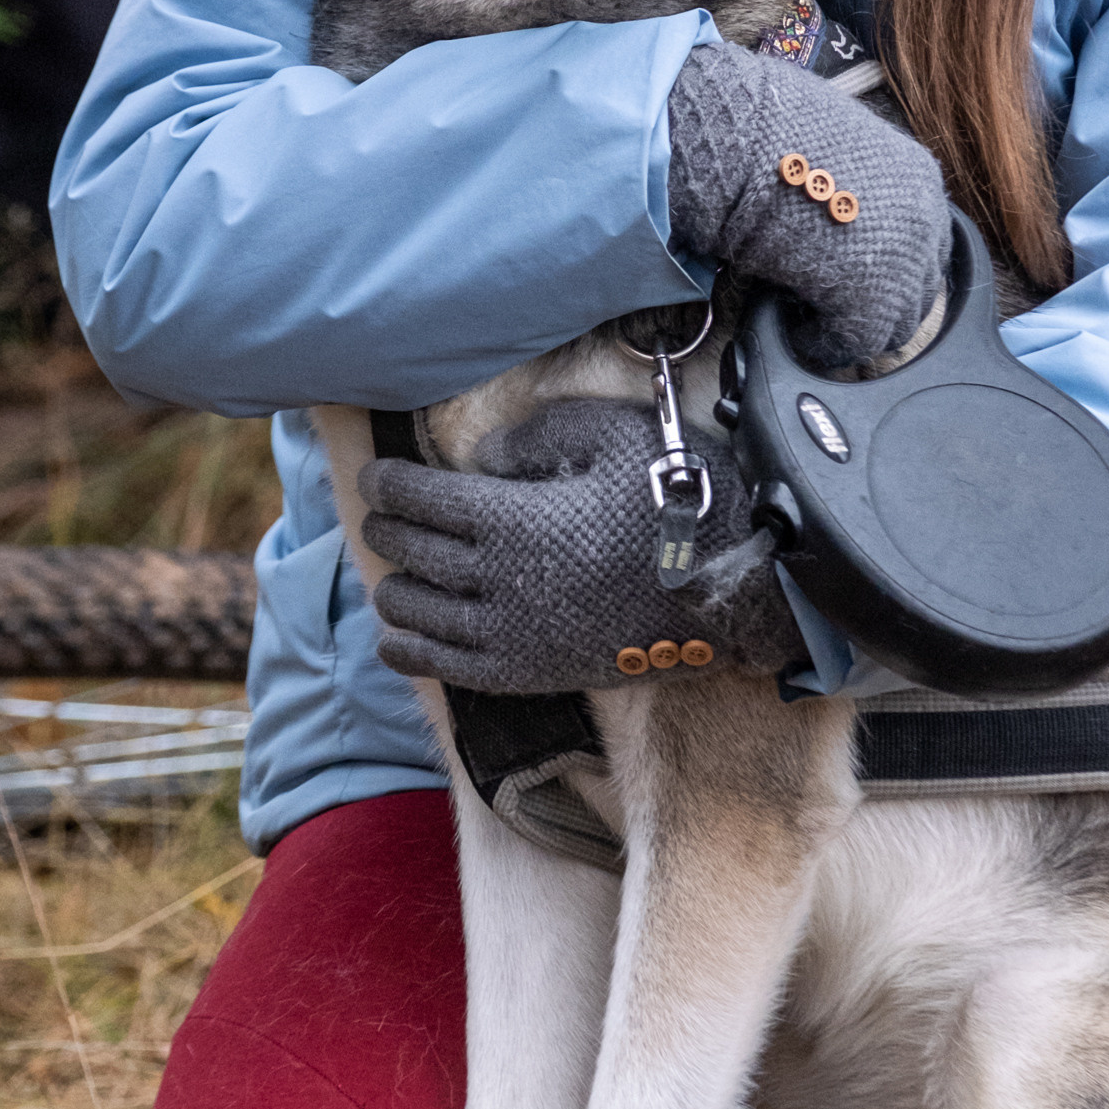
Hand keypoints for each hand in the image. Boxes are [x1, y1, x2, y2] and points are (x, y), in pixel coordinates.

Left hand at [361, 397, 806, 695]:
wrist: (731, 586)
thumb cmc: (675, 499)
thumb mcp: (609, 435)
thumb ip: (534, 438)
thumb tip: (482, 461)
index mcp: (512, 518)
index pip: (417, 500)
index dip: (387, 484)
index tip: (378, 476)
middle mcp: (498, 582)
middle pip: (410, 553)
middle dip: (388, 528)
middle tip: (386, 514)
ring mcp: (510, 635)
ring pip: (415, 613)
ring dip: (394, 586)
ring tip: (399, 569)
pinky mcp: (528, 673)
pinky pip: (443, 668)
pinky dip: (407, 649)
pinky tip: (396, 637)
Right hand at [667, 44, 947, 368]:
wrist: (748, 144)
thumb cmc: (770, 132)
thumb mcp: (832, 145)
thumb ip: (849, 181)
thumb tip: (834, 209)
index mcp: (918, 177)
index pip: (922, 240)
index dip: (888, 261)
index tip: (859, 271)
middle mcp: (924, 219)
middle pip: (919, 285)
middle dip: (882, 297)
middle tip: (839, 301)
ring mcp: (906, 262)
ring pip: (896, 323)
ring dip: (857, 323)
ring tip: (814, 316)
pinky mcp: (873, 302)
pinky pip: (854, 342)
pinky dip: (825, 342)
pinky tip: (795, 329)